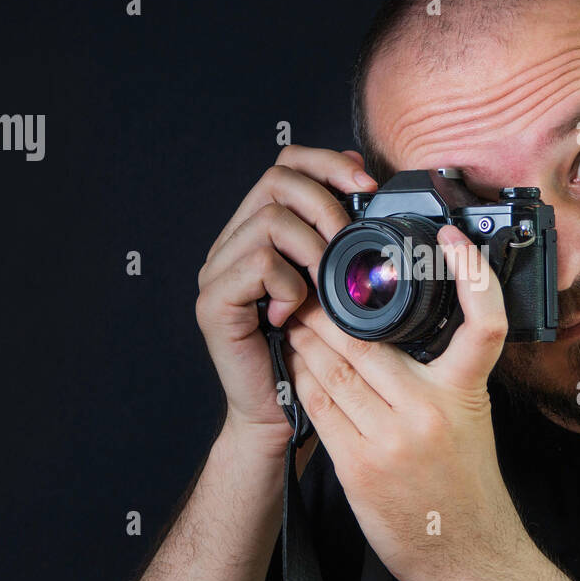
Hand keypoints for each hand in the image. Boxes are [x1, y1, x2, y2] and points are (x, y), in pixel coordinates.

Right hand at [195, 145, 376, 461]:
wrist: (280, 417)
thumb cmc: (312, 355)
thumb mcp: (337, 286)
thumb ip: (341, 240)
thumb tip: (364, 185)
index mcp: (260, 232)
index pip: (286, 164)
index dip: (327, 163)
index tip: (366, 184)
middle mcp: (232, 244)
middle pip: (276, 180)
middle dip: (326, 204)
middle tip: (348, 242)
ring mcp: (217, 272)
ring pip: (269, 220)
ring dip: (311, 249)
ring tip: (322, 286)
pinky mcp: (214, 302)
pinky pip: (258, 263)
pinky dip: (289, 284)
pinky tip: (296, 312)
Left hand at [282, 223, 528, 580]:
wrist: (466, 554)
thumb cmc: (466, 484)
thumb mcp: (469, 420)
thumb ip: (441, 377)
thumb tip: (400, 334)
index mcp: (465, 394)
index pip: (482, 324)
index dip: (472, 275)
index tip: (454, 238)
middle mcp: (428, 412)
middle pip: (367, 342)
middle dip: (331, 311)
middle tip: (313, 285)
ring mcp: (390, 440)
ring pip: (334, 371)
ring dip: (307, 341)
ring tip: (295, 320)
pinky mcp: (358, 467)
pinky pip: (320, 408)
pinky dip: (303, 379)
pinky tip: (296, 364)